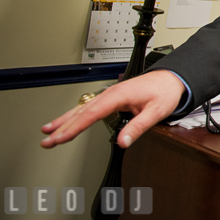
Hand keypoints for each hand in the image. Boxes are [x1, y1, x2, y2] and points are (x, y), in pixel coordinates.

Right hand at [41, 69, 184, 148]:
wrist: (172, 78)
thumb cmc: (165, 91)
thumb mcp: (156, 111)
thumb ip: (138, 127)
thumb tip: (122, 142)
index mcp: (118, 95)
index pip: (91, 114)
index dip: (74, 127)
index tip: (60, 138)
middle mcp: (111, 93)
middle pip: (81, 112)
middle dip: (62, 127)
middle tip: (47, 141)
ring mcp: (110, 94)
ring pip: (82, 108)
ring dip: (64, 120)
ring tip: (47, 132)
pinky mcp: (112, 97)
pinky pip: (88, 106)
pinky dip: (74, 114)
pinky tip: (66, 121)